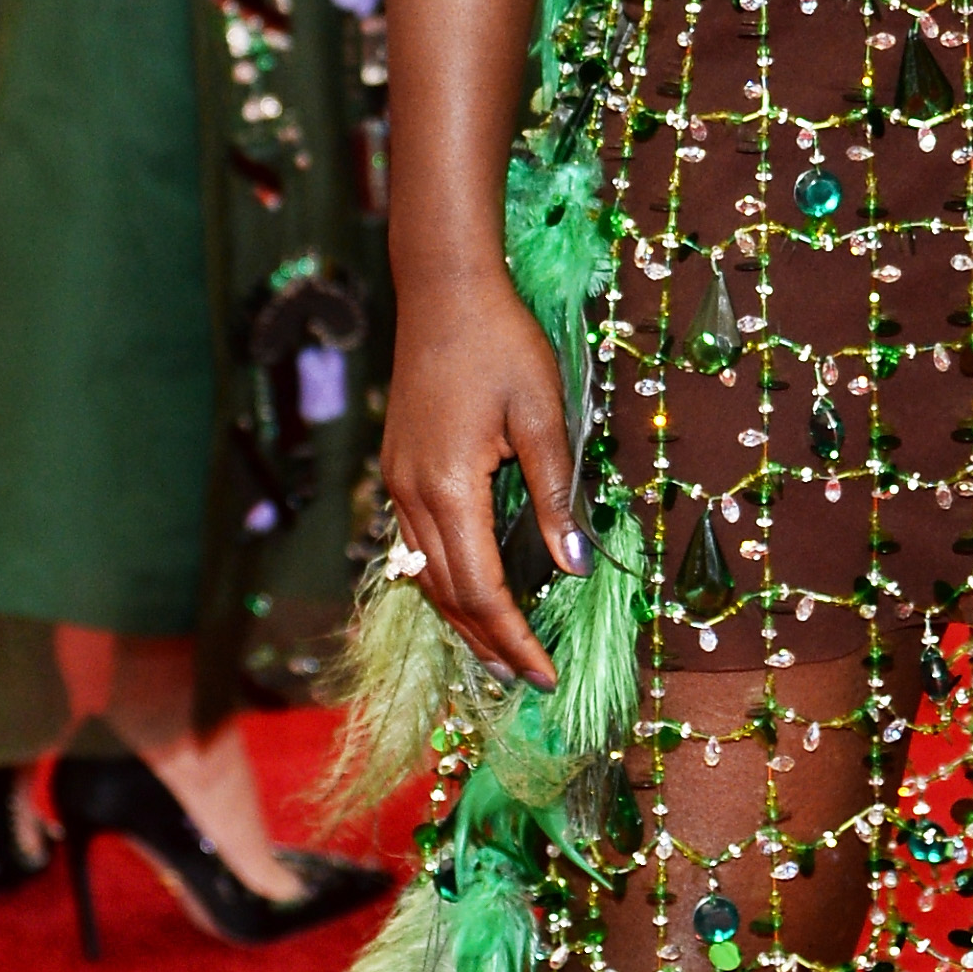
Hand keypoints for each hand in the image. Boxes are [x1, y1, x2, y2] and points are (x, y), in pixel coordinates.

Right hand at [378, 277, 589, 688]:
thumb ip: (556, 495)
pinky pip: (416, 547)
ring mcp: (398, 483)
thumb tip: (574, 564)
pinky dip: (444, 584)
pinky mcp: (398, 470)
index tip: (546, 675)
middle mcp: (412, 494)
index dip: (513, 636)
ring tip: (499, 655)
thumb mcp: (545, 416)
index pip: (480, 589)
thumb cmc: (502, 343)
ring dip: (461, 620)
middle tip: (527, 680)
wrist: (443, 290)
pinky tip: (466, 597)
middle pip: (447, 594)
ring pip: (424, 576)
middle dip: (488, 642)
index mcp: (449, 486)